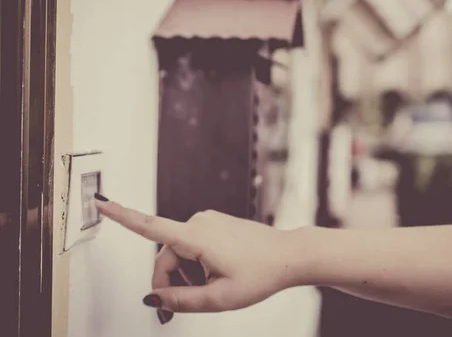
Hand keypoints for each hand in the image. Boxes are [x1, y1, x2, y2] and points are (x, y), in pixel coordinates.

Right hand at [95, 200, 303, 316]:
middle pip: (166, 256)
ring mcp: (208, 221)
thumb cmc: (261, 273)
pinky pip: (194, 245)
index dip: (123, 217)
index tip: (102, 204)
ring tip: (211, 288)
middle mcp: (199, 222)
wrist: (288, 256)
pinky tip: (217, 275)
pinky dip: (197, 264)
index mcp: (197, 237)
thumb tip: (154, 298)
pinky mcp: (215, 223)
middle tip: (179, 308)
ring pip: (180, 253)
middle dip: (170, 282)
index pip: (151, 226)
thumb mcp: (219, 298)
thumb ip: (181, 300)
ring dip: (186, 274)